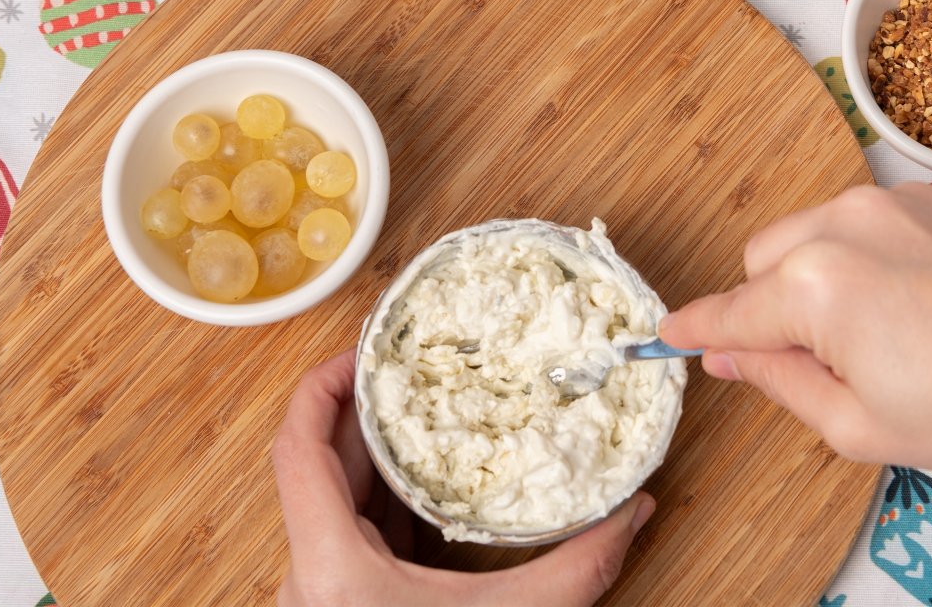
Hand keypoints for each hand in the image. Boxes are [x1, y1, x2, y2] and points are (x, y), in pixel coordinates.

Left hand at [271, 353, 654, 606]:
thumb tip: (634, 512)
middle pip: (322, 462)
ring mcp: (323, 585)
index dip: (320, 385)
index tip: (360, 349)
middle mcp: (311, 570)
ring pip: (338, 495)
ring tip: (425, 409)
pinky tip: (433, 480)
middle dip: (367, 408)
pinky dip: (391, 496)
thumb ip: (575, 571)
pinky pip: (356, 528)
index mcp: (328, 566)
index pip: (297, 449)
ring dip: (379, 450)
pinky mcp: (344, 597)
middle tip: (413, 367)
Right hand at [660, 183, 931, 500]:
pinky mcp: (925, 198)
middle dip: (771, 310)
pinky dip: (854, 258)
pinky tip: (906, 303)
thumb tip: (731, 356)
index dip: (694, 331)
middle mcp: (842, 226)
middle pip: (760, 263)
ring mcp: (888, 203)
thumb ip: (776, 381)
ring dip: (811, 280)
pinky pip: (854, 223)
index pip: (728, 312)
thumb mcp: (856, 424)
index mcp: (816, 288)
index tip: (668, 335)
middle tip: (823, 362)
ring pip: (804, 236)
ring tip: (877, 334)